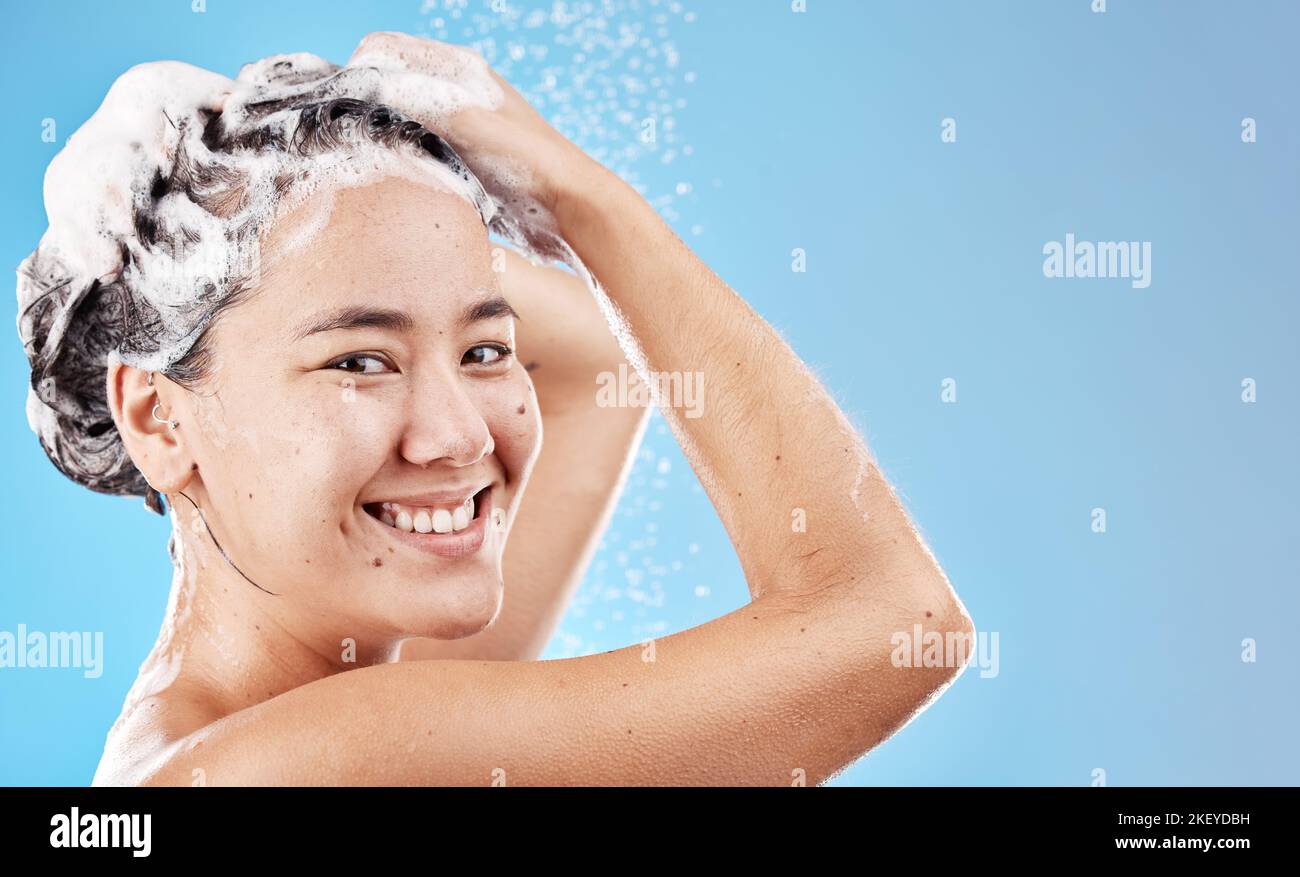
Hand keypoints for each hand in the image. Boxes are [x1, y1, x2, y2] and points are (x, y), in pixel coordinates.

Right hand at [347, 32, 604, 222]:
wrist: (569, 203)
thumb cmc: (530, 159)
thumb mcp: (471, 125)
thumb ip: (424, 102)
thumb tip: (372, 84)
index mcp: (459, 68)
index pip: (387, 48)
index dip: (359, 69)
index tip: (343, 103)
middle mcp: (455, 91)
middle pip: (388, 83)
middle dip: (362, 101)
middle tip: (342, 134)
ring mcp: (456, 125)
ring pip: (398, 119)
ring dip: (377, 133)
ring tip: (361, 155)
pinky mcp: (459, 159)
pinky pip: (414, 151)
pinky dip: (396, 158)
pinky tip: (390, 177)